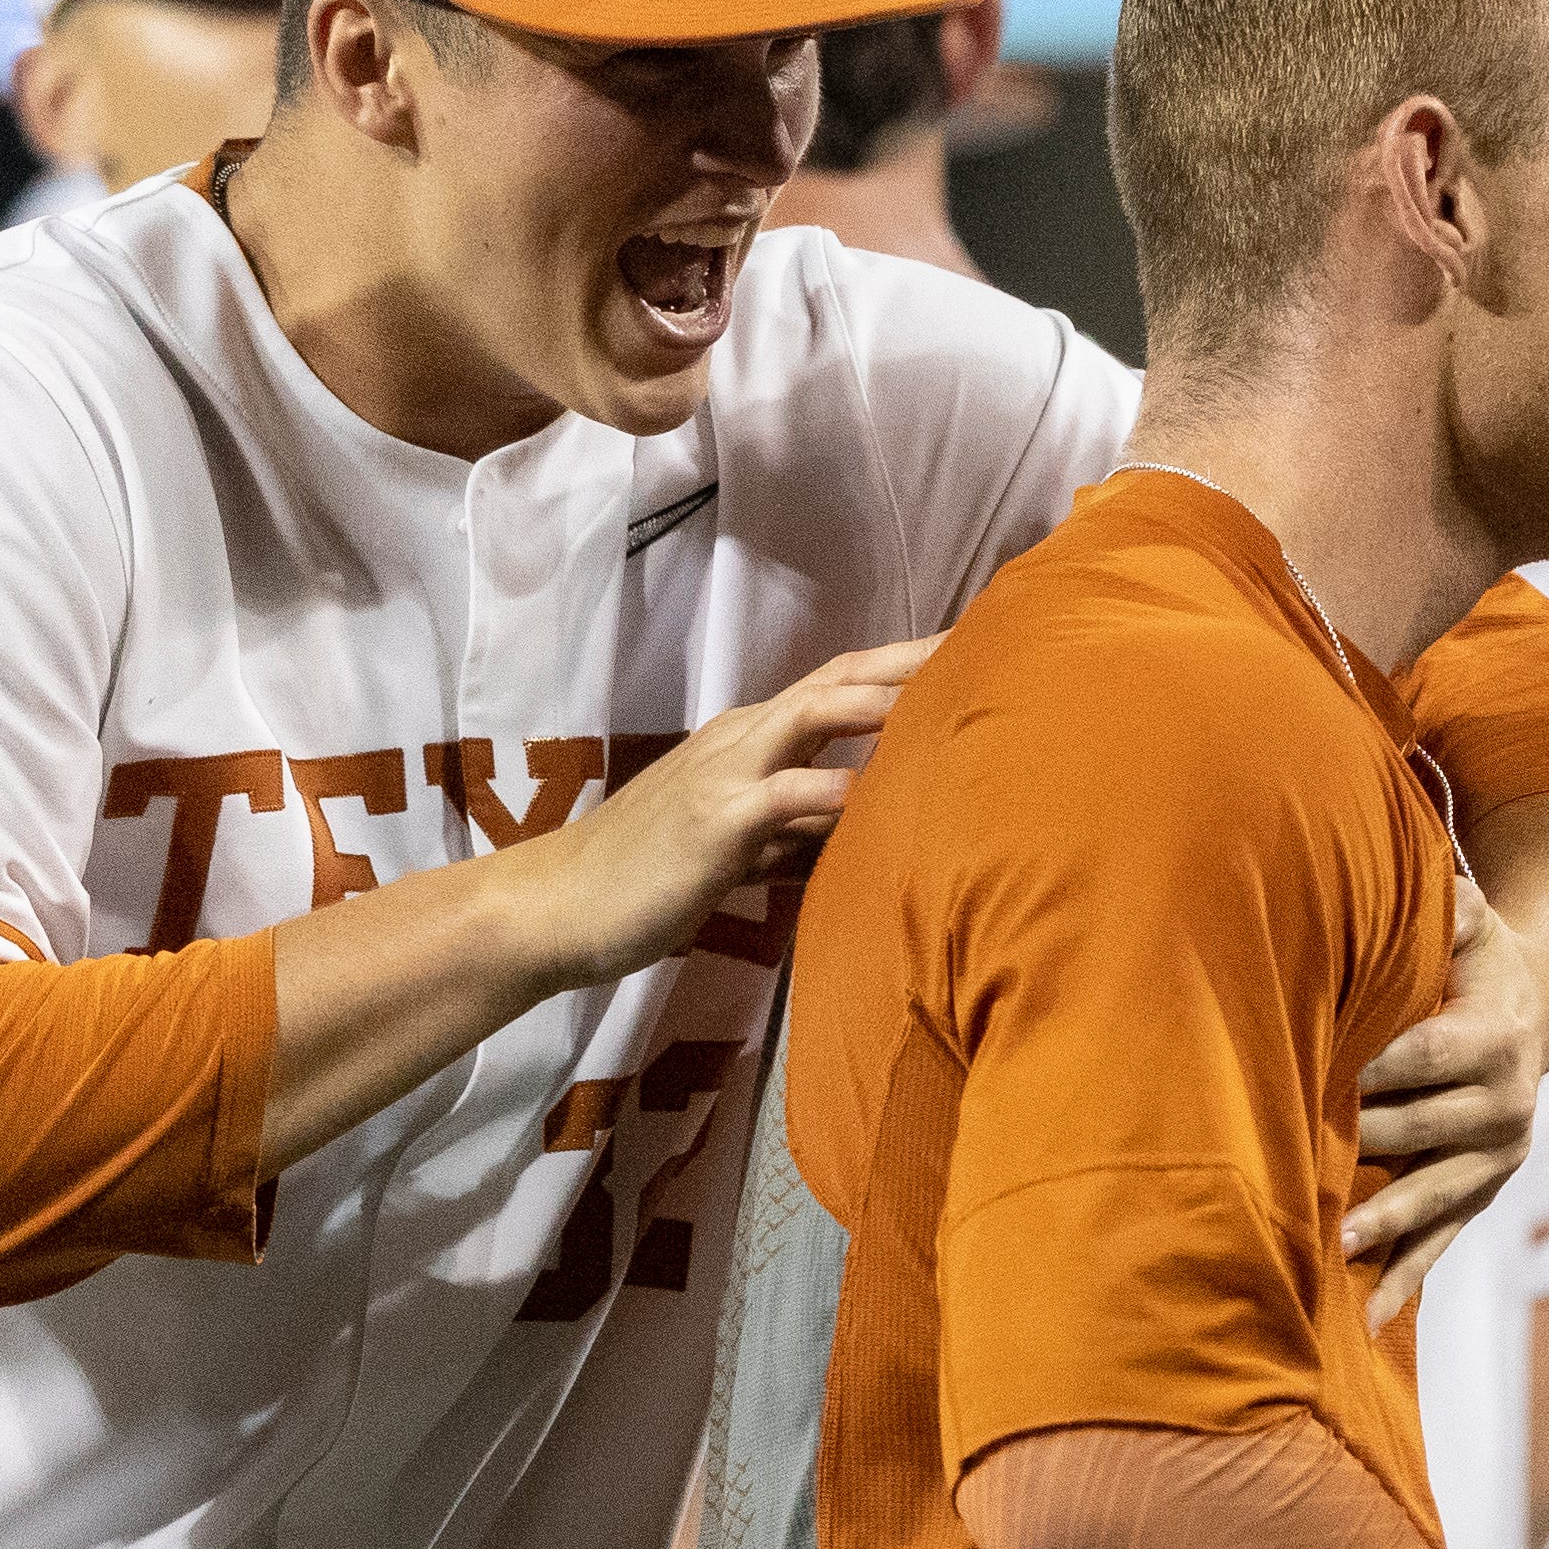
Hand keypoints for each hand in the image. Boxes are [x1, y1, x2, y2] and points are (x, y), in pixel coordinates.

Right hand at [505, 635, 933, 989]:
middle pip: (843, 677)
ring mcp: (726, 772)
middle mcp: (744, 737)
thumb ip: (803, 830)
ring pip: (817, 713)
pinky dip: (836, 791)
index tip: (974, 650)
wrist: (559, 907)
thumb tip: (865, 828)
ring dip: (888, 701)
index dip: (907, 664)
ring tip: (957, 691)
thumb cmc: (653, 878)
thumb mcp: (745, 847)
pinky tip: (882, 794)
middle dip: (915, 659)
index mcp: (754, 739)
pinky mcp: (715, 821)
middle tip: (989, 642)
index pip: (842, 682)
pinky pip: (785, 794)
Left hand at [1347, 875, 1548, 1327]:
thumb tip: (1432, 875)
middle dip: (1369, 1149)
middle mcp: (1507, 1104)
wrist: (1536, 1010)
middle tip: (1302, 1170)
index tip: (1323, 1079)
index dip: (1379, 1068)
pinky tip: (1365, 1316)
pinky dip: (1404, 1276)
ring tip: (1333, 1248)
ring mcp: (1497, 1157)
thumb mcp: (1474, 920)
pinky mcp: (1483, 1193)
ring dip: (1388, 1224)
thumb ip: (1453, 903)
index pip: (1428, 1056)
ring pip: (1438, 1195)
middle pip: (1428, 1130)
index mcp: (1497, 1038)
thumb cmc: (1476, 958)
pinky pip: (1443, 1240)